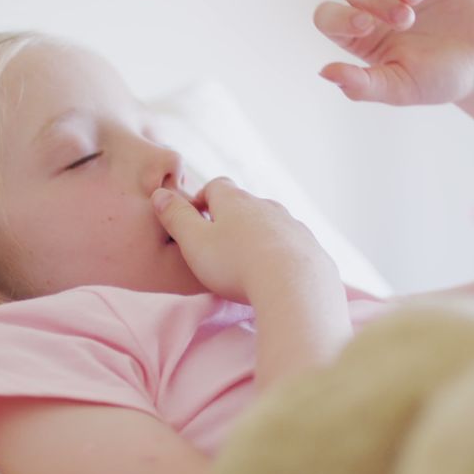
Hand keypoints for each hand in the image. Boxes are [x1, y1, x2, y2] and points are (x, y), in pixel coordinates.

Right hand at [151, 178, 339, 304]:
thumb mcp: (194, 242)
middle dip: (233, 219)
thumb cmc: (236, 264)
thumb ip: (176, 218)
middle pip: (247, 205)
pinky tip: (278, 276)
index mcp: (236, 201)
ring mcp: (293, 227)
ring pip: (273, 225)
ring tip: (249, 262)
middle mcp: (267, 206)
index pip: (216, 186)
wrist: (294, 287)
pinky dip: (283, 256)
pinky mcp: (313, 250)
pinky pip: (294, 248)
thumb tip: (160, 194)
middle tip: (220, 244)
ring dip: (259, 237)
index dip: (203, 199)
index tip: (195, 217)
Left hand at [314, 0, 473, 108]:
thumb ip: (363, 85)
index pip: (327, 17)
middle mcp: (373, 7)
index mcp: (360, 36)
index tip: (365, 26)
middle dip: (374, 0)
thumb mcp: (401, 87)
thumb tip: (324, 73)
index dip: (338, 16)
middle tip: (405, 19)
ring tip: (416, 0)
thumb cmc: (438, 79)